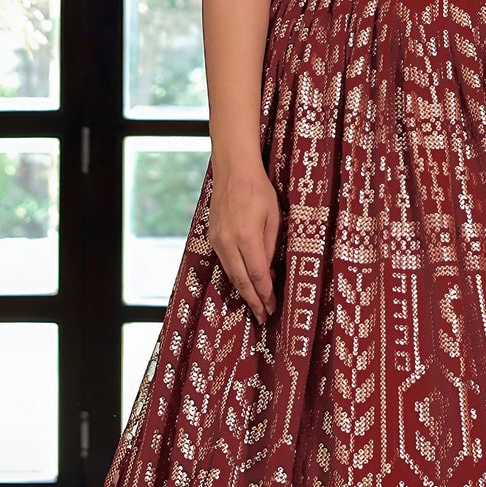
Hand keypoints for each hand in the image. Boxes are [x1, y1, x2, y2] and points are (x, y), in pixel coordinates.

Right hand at [206, 158, 280, 325]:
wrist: (233, 170)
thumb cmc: (259, 190)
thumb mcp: (273, 217)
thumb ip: (270, 246)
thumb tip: (269, 272)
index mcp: (246, 237)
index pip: (257, 275)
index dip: (265, 294)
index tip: (272, 308)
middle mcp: (228, 242)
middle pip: (241, 281)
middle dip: (253, 301)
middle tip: (264, 316)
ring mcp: (217, 240)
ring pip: (231, 273)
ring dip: (243, 291)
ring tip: (256, 305)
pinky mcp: (212, 237)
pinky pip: (225, 262)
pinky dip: (235, 276)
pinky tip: (244, 283)